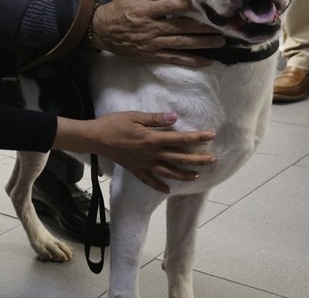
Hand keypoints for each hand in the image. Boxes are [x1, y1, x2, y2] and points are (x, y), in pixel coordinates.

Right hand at [54, 112, 216, 192]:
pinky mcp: (135, 169)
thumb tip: (175, 118)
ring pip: (168, 172)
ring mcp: (144, 164)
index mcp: (152, 139)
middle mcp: (151, 154)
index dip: (197, 138)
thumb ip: (155, 119)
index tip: (211, 135)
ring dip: (184, 175)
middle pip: (179, 159)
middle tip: (213, 160)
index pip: (180, 139)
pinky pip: (149, 180)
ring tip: (197, 176)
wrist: (95, 138)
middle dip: (198, 160)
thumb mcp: (135, 116)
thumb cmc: (114, 123)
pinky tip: (167, 191)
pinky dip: (159, 186)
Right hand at [90, 0, 222, 65]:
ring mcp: (151, 43)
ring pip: (181, 43)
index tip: (205, 4)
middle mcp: (150, 27)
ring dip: (202, 43)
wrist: (101, 30)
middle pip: (181, 26)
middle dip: (203, 27)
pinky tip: (205, 60)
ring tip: (219, 41)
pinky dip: (190, 60)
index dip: (189, 5)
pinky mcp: (151, 55)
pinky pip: (174, 58)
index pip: (172, 6)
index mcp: (146, 10)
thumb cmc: (119, 10)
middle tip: (222, 26)